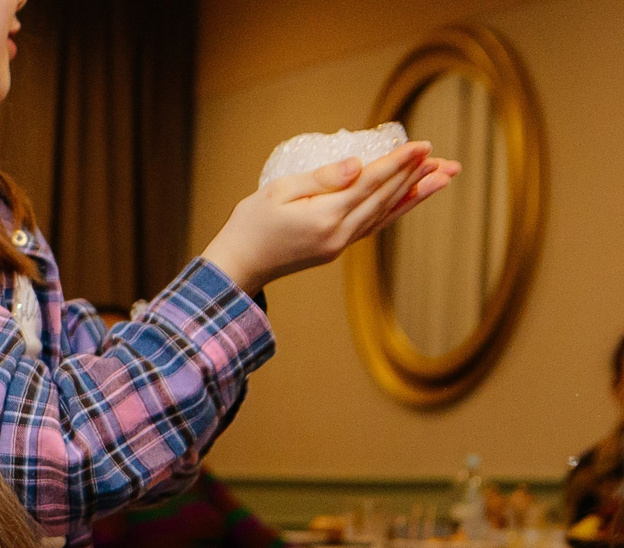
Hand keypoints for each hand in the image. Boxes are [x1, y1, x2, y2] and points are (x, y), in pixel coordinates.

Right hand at [201, 142, 458, 293]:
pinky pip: (375, 224)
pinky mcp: (337, 248)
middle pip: (386, 199)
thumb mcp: (277, 192)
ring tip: (444, 177)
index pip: (370, 183)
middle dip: (416, 176)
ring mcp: (339, 244)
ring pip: (386, 213)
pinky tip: (411, 198)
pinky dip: (397, 209)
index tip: (423, 145)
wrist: (237, 267)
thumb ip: (321, 178)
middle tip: (445, 158)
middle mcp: (338, 234)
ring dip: (416, 194)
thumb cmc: (250, 224)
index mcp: (324, 216)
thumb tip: (359, 164)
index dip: (399, 162)